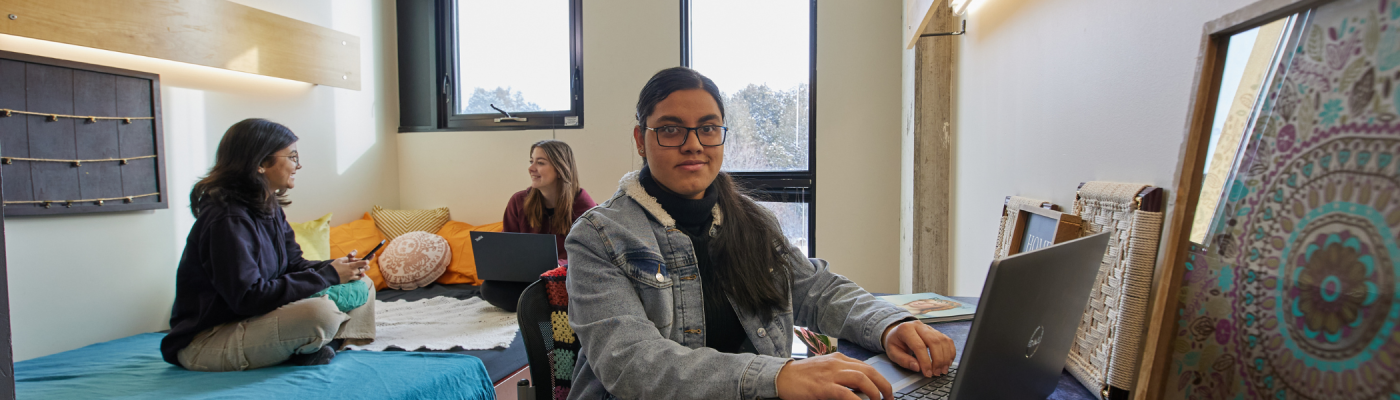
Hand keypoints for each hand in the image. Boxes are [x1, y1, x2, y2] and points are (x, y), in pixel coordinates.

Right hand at [330, 250, 369, 283]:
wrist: (328, 277)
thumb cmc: (333, 267)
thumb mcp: (340, 260)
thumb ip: (348, 257)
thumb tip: (353, 255)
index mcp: (351, 266)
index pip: (362, 263)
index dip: (366, 261)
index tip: (367, 260)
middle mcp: (353, 272)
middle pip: (363, 269)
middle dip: (366, 266)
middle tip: (367, 264)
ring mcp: (351, 277)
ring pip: (361, 274)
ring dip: (363, 271)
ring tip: (364, 269)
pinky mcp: (349, 280)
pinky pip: (357, 278)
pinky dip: (359, 276)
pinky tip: (360, 275)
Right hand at [775, 353, 892, 399]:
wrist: (780, 376)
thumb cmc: (802, 377)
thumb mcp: (825, 370)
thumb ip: (841, 376)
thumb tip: (860, 389)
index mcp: (839, 359)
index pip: (867, 367)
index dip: (880, 379)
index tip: (886, 392)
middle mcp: (837, 363)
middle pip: (869, 371)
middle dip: (884, 386)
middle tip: (890, 398)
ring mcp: (830, 374)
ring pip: (862, 379)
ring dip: (875, 392)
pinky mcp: (823, 387)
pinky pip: (846, 393)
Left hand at [882, 321, 954, 377]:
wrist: (897, 332)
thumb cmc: (895, 343)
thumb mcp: (893, 353)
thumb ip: (904, 360)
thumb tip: (917, 367)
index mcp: (905, 329)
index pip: (919, 346)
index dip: (925, 361)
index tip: (928, 373)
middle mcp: (918, 326)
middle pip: (934, 341)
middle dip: (938, 360)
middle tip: (936, 373)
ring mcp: (928, 328)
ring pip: (942, 340)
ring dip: (945, 357)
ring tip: (942, 370)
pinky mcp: (936, 331)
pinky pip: (947, 340)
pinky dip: (950, 352)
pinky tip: (947, 362)